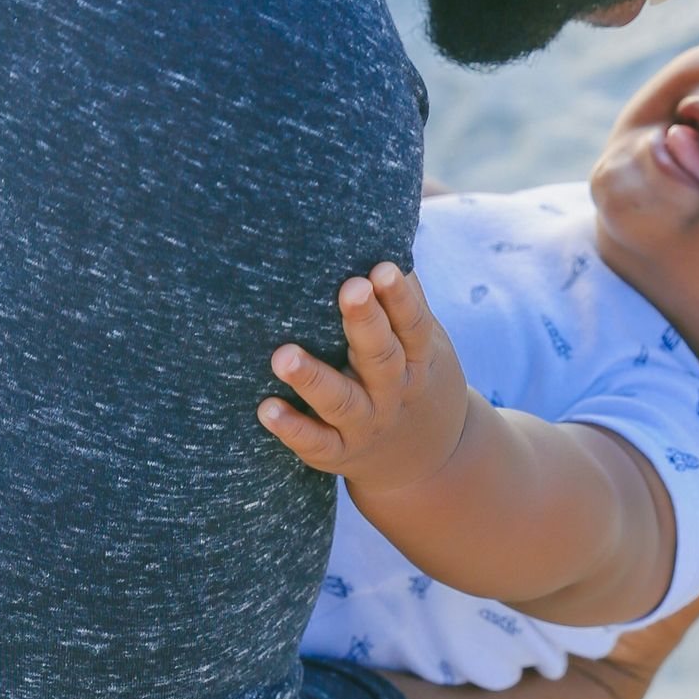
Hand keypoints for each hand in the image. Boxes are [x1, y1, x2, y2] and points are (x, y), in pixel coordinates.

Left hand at [259, 263, 468, 495]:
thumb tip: (388, 238)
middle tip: (349, 289)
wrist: (431, 461)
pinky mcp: (340, 453)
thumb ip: (407, 301)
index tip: (383, 268)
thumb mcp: (428, 345)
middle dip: (365, 323)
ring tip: (282, 355)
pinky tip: (266, 408)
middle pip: (381, 357)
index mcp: (420, 359)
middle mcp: (395, 392)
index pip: (412, 325)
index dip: (400, 298)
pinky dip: (292, 428)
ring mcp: (368, 425)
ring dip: (312, 379)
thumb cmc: (416, 378)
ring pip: (342, 402)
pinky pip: (316, 443)